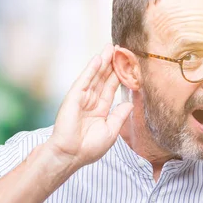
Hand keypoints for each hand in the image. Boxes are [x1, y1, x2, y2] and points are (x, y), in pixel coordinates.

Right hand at [46, 44, 132, 167]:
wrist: (72, 155)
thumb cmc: (89, 148)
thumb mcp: (111, 131)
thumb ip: (119, 115)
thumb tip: (130, 104)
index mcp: (100, 110)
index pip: (111, 89)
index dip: (119, 76)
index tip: (127, 65)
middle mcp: (91, 102)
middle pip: (103, 78)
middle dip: (111, 64)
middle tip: (119, 49)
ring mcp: (82, 98)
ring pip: (95, 76)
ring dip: (102, 61)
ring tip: (110, 47)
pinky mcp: (74, 97)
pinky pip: (84, 80)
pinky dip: (91, 69)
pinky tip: (98, 59)